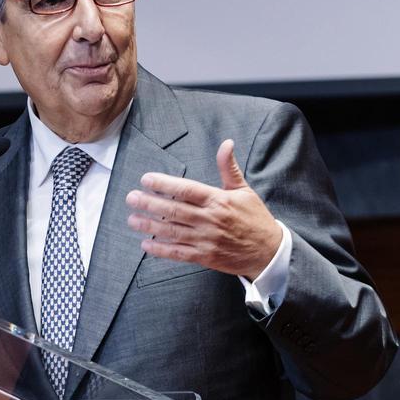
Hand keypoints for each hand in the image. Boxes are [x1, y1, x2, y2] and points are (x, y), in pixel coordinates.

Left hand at [126, 139, 281, 278]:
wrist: (268, 252)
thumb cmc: (255, 218)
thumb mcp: (244, 190)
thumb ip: (229, 168)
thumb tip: (226, 143)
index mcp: (218, 200)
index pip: (186, 190)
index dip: (165, 184)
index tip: (146, 180)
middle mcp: (210, 220)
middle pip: (174, 210)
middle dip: (150, 203)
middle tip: (131, 198)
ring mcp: (206, 239)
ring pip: (172, 232)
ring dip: (149, 225)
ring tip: (132, 219)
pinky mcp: (205, 256)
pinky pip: (179, 253)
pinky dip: (161, 250)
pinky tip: (146, 244)